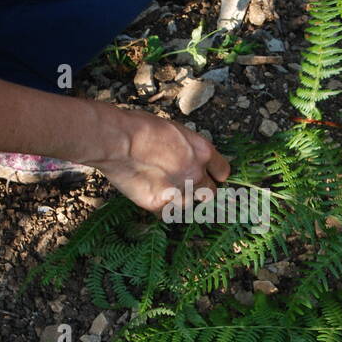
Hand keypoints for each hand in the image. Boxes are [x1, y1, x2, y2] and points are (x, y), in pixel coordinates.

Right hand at [92, 107, 230, 213]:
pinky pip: (165, 212)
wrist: (118, 140)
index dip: (215, 175)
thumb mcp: (174, 130)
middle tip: (184, 185)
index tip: (209, 176)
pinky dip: (159, 206)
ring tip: (160, 186)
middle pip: (210, 193)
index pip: (223, 171)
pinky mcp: (160, 204)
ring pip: (187, 205)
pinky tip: (148, 193)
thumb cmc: (141, 128)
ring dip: (178, 199)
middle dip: (199, 190)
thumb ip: (187, 148)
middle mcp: (196, 174)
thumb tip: (188, 157)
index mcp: (203, 151)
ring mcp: (179, 191)